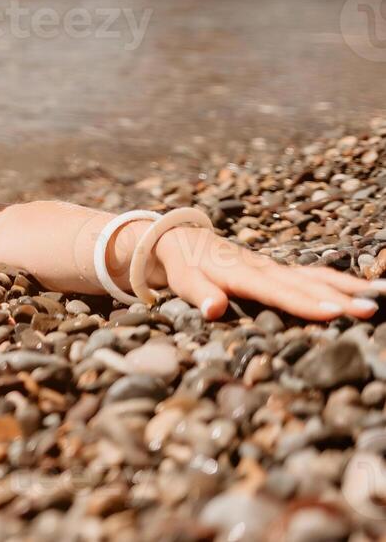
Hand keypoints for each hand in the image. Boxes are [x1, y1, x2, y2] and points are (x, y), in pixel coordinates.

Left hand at [153, 226, 385, 321]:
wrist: (184, 238)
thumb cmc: (184, 265)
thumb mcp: (184, 281)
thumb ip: (200, 295)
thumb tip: (214, 310)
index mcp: (242, 275)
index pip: (277, 292)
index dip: (305, 303)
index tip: (333, 312)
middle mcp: (265, 269)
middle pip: (306, 285)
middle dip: (338, 298)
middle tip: (370, 310)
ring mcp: (276, 268)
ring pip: (317, 277)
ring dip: (347, 287)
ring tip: (379, 297)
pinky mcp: (281, 271)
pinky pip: (315, 275)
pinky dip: (341, 281)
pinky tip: (366, 288)